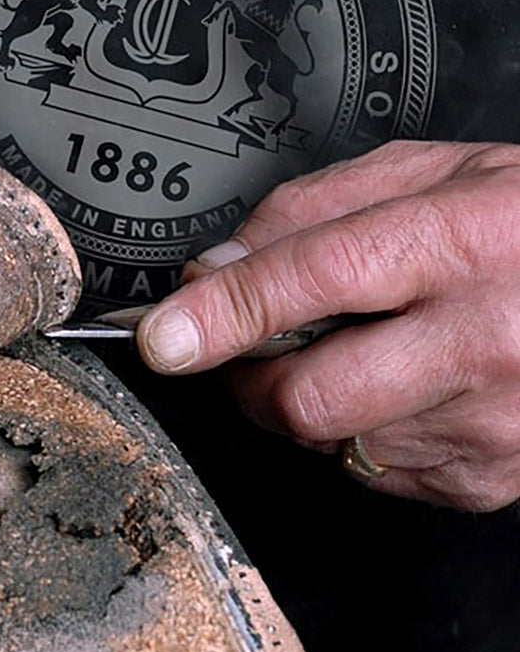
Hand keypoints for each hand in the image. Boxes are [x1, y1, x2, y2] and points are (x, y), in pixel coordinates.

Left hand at [136, 140, 519, 511]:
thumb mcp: (429, 174)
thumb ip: (310, 211)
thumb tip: (215, 268)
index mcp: (462, 243)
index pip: (314, 280)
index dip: (222, 312)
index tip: (164, 337)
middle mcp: (482, 340)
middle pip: (306, 397)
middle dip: (252, 379)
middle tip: (257, 346)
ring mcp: (489, 423)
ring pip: (329, 440)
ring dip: (308, 401)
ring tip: (361, 349)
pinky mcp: (484, 477)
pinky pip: (369, 470)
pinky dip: (355, 431)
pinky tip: (399, 387)